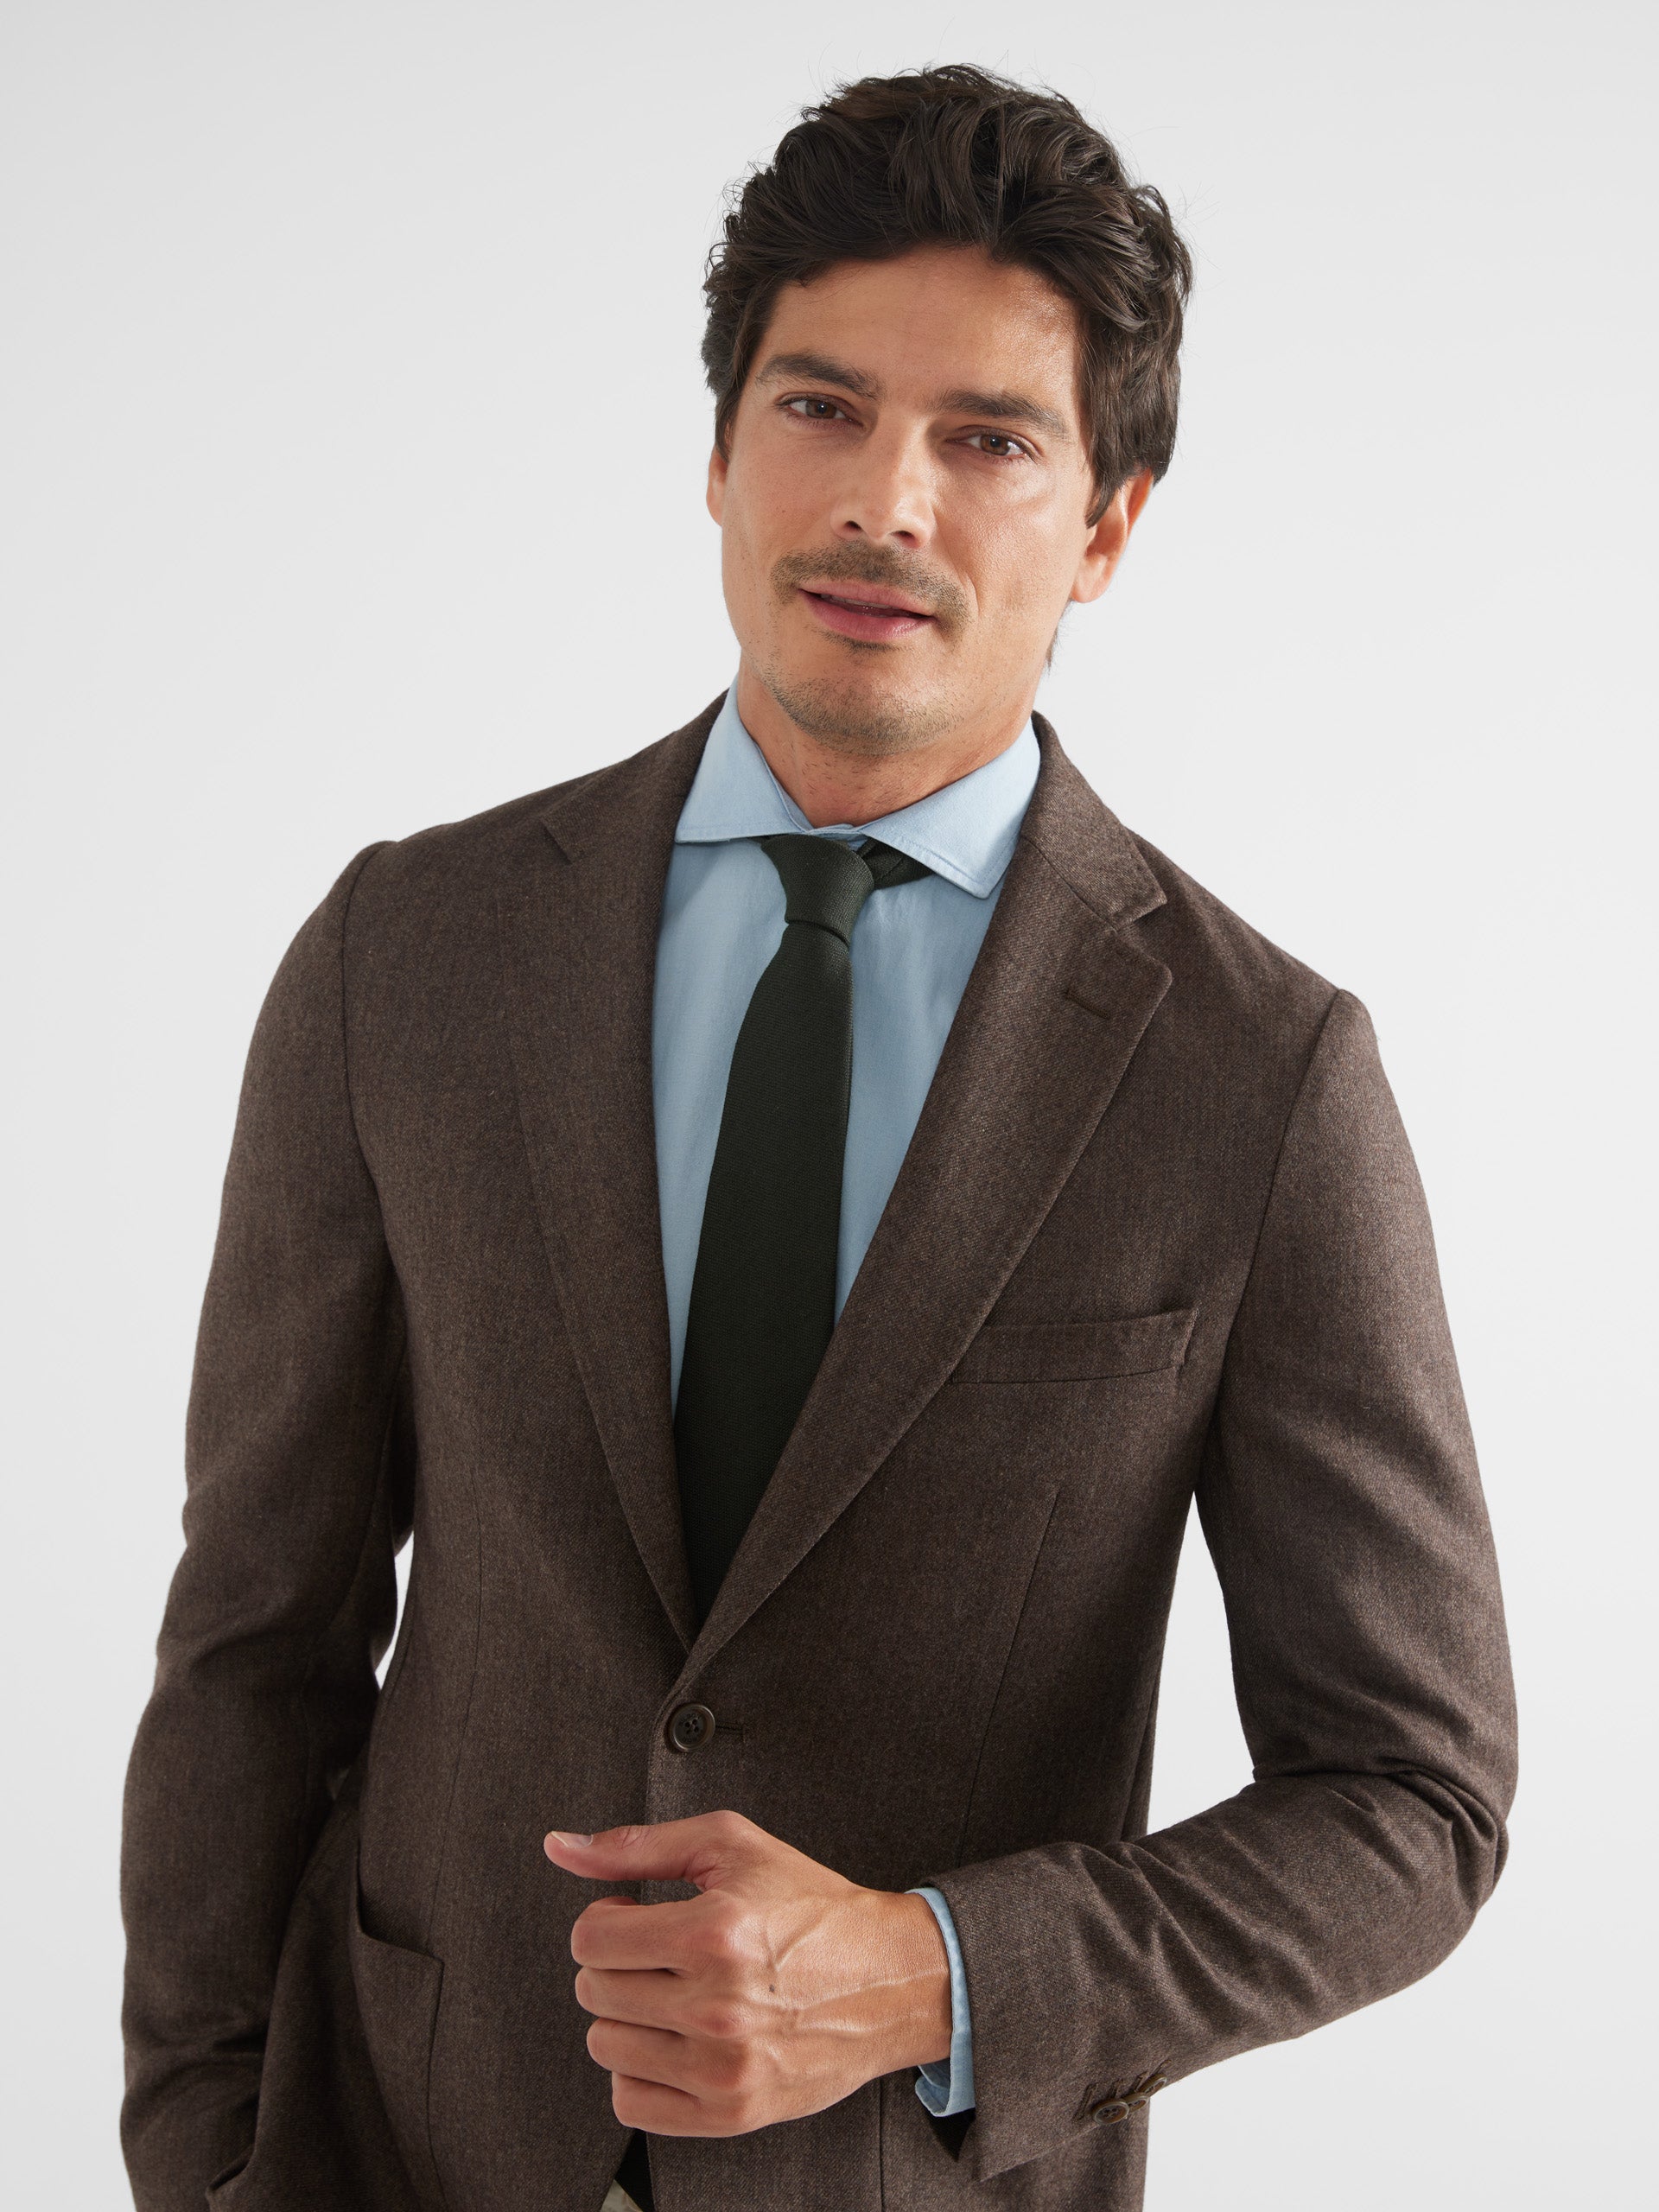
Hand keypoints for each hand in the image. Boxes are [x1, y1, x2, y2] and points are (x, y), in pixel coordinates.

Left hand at [543, 1811, 951, 2136]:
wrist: (889, 1978)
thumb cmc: (812, 1907)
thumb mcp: (730, 1847)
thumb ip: (637, 1846)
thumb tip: (562, 1848)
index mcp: (715, 1933)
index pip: (591, 1939)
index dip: (604, 1920)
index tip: (631, 1916)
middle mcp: (717, 2005)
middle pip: (595, 1991)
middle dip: (617, 1963)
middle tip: (658, 1951)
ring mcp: (722, 2066)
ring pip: (606, 2046)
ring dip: (627, 2015)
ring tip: (671, 1992)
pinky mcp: (730, 2111)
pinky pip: (631, 2103)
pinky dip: (639, 2071)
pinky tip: (674, 2038)